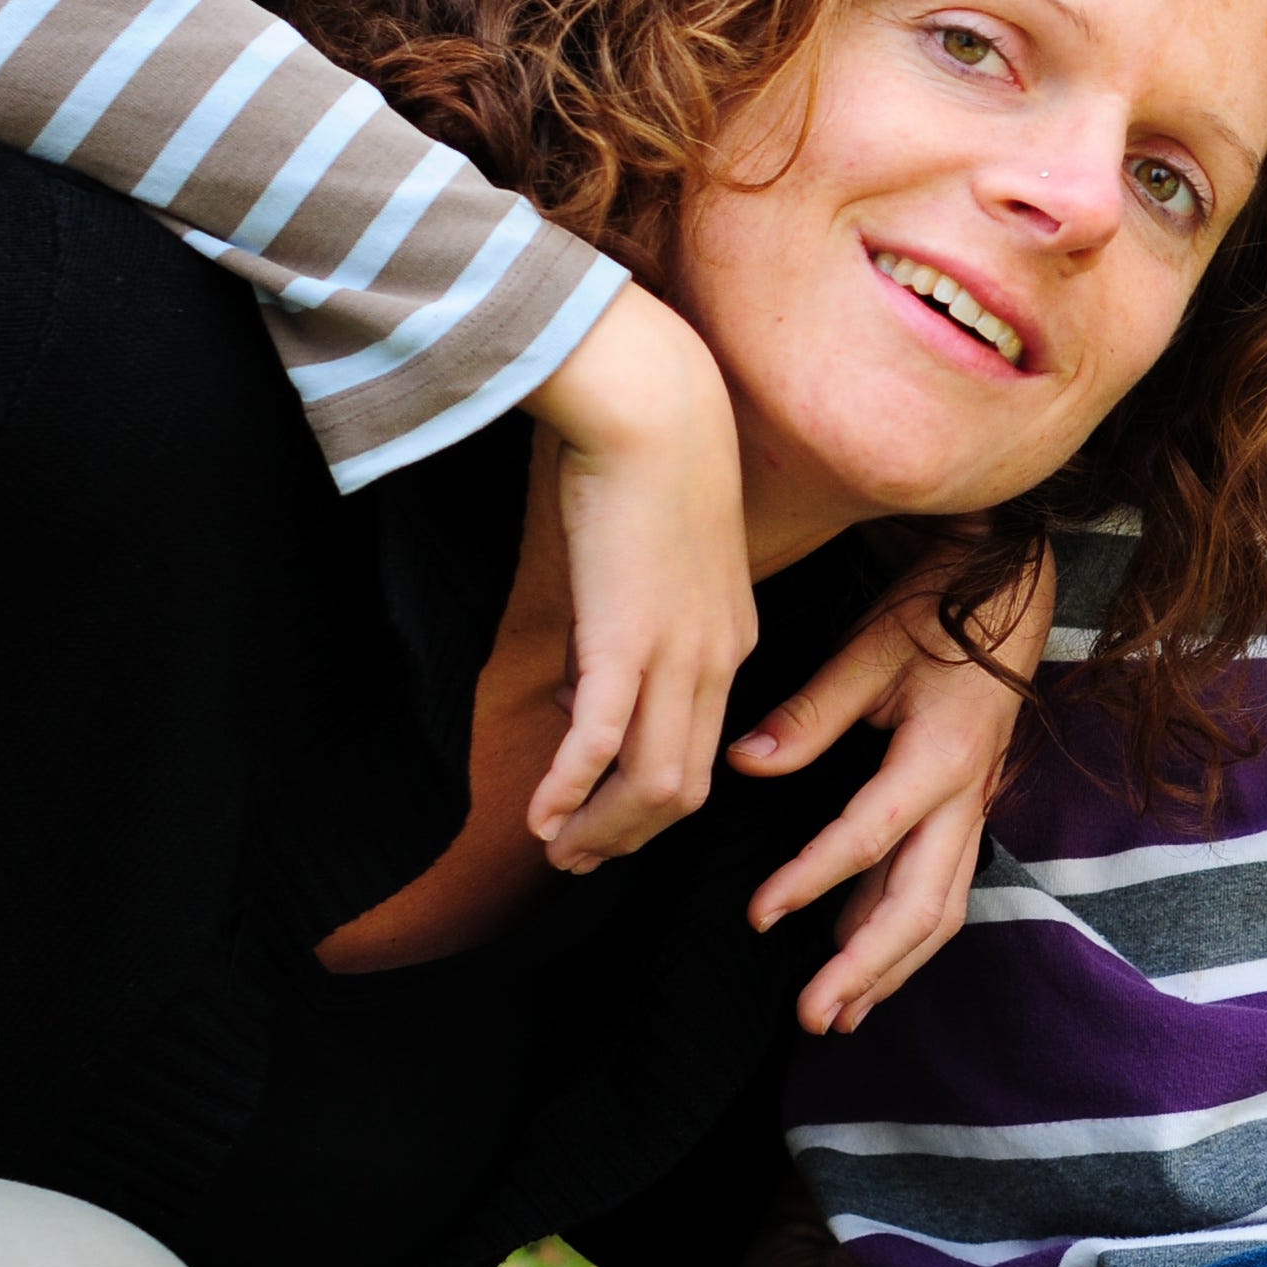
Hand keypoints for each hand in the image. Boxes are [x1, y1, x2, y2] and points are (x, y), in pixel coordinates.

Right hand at [518, 283, 756, 864]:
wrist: (658, 410)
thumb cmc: (649, 470)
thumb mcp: (654, 566)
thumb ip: (631, 630)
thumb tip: (585, 684)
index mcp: (729, 644)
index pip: (700, 752)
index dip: (649, 804)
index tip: (601, 823)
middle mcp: (716, 661)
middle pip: (683, 786)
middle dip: (626, 834)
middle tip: (572, 857)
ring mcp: (677, 654)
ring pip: (656, 781)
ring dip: (599, 825)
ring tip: (552, 844)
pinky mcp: (628, 636)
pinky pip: (603, 739)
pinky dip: (571, 787)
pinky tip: (538, 814)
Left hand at [739, 541, 1052, 1030]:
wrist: (1014, 591)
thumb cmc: (941, 612)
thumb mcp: (871, 648)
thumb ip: (810, 713)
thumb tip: (745, 763)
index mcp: (938, 757)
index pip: (870, 838)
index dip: (811, 881)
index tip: (757, 917)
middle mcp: (964, 798)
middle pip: (923, 905)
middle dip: (867, 968)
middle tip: (812, 1015)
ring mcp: (973, 809)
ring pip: (942, 910)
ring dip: (891, 968)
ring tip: (839, 1015)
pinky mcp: (967, 811)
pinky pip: (944, 890)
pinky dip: (905, 937)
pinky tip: (863, 964)